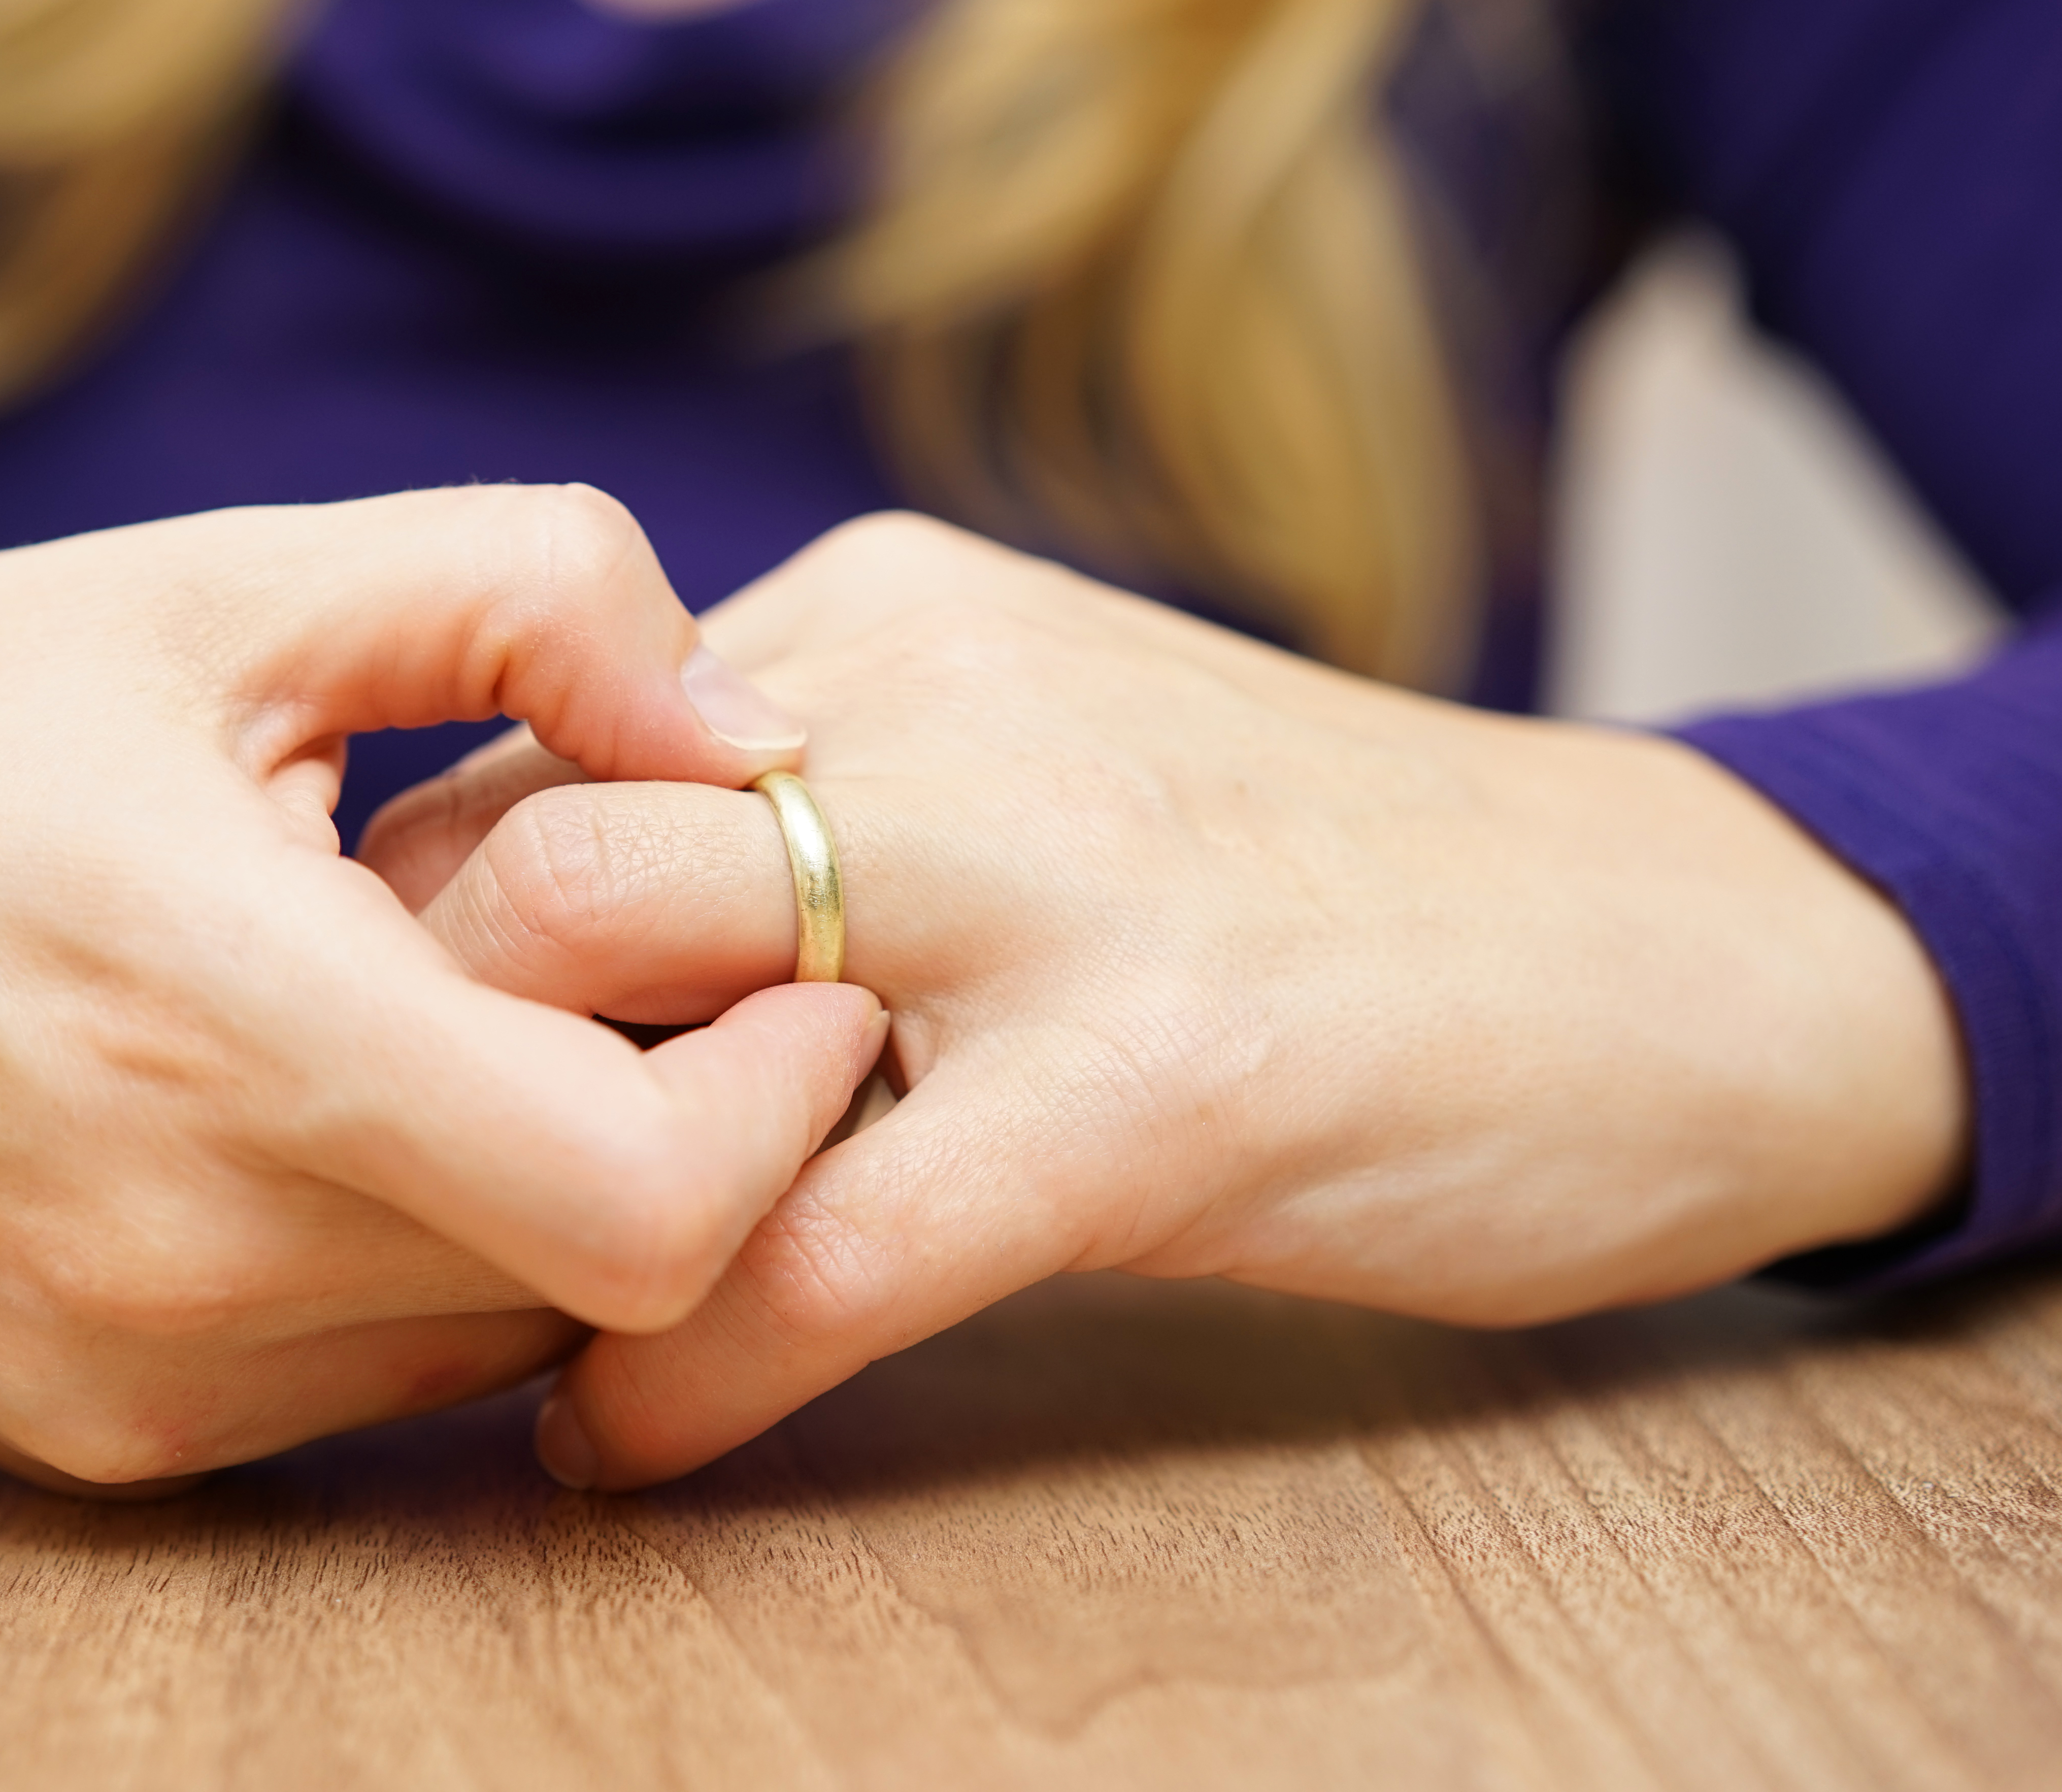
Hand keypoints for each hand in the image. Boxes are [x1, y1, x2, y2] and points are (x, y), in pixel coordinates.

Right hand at [0, 487, 884, 1490]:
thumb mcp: (214, 581)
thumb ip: (530, 600)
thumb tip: (755, 742)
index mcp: (218, 1015)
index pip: (648, 1202)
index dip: (781, 1099)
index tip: (793, 972)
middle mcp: (176, 1249)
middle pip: (605, 1278)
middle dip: (698, 1130)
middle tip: (660, 977)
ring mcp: (127, 1374)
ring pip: (501, 1340)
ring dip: (563, 1200)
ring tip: (480, 1031)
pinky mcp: (86, 1435)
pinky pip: (367, 1381)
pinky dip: (428, 1261)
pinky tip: (354, 1117)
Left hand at [362, 513, 1967, 1487]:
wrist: (1684, 952)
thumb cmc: (1318, 891)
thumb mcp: (1036, 762)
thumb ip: (808, 808)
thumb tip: (541, 932)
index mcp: (885, 621)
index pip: (528, 741)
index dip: (416, 932)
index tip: (377, 1068)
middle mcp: (937, 701)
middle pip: (524, 851)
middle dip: (411, 1051)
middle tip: (387, 1211)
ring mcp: (1053, 882)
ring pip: (635, 1011)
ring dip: (513, 1202)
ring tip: (483, 1327)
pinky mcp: (1163, 1081)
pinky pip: (818, 1244)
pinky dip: (680, 1369)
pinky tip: (620, 1441)